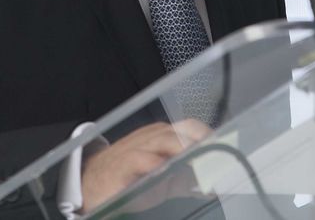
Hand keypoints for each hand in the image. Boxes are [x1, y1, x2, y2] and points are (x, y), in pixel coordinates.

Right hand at [80, 119, 210, 212]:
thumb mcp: (159, 179)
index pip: (189, 127)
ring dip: (183, 149)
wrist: (89, 183)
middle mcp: (150, 138)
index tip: (225, 146)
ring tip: (200, 160)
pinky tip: (165, 169)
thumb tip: (210, 185)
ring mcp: (136, 148)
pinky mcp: (122, 165)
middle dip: (200, 141)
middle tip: (217, 154)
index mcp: (161, 137)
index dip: (207, 135)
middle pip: (180, 131)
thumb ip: (184, 179)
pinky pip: (139, 159)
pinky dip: (154, 163)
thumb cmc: (128, 178)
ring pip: (163, 140)